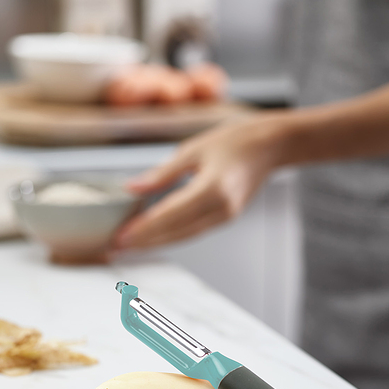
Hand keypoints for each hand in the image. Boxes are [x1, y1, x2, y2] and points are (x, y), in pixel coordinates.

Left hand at [112, 113, 288, 250]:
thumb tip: (132, 188)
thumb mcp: (193, 150)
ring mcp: (225, 217)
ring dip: (156, 242)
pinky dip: (172, 235)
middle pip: (176, 232)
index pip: (170, 215)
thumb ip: (161, 173)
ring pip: (184, 236)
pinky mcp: (225, 218)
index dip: (144, 229)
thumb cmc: (236, 142)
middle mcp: (221, 208)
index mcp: (212, 188)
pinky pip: (194, 231)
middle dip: (145, 241)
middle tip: (118, 246)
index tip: (122, 236)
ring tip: (131, 244)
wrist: (270, 147)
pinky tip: (154, 235)